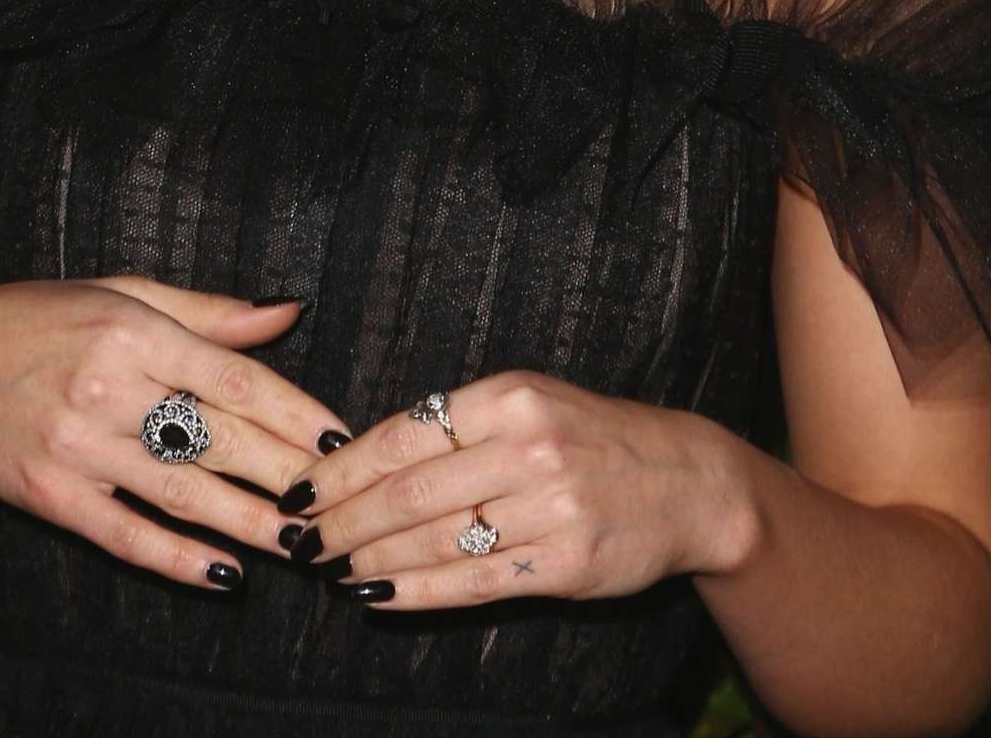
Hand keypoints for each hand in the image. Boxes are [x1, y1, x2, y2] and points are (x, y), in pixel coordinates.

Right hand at [0, 278, 352, 592]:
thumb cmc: (46, 318)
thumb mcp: (126, 294)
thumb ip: (209, 312)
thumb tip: (288, 308)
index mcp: (135, 332)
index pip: (234, 378)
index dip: (292, 412)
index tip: (337, 437)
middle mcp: (109, 388)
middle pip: (218, 440)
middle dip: (285, 474)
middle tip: (336, 501)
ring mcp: (79, 447)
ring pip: (181, 492)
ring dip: (248, 523)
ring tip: (300, 543)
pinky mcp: (53, 496)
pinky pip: (125, 534)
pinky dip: (177, 558)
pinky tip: (223, 572)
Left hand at [273, 369, 753, 608]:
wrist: (689, 481)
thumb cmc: (592, 436)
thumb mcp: (529, 402)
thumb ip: (457, 424)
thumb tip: (363, 454)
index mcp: (509, 396)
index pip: (403, 434)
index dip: (343, 467)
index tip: (301, 487)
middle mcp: (527, 447)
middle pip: (409, 492)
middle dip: (344, 519)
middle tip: (303, 538)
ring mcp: (549, 507)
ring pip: (436, 540)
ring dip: (371, 559)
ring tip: (333, 567)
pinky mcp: (565, 563)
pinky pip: (474, 582)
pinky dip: (418, 592)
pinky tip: (380, 595)